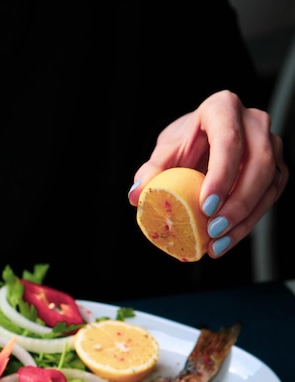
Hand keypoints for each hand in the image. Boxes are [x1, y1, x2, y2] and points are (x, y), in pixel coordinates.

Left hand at [128, 90, 287, 257]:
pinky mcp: (275, 169)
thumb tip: (136, 195)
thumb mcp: (166, 151)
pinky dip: (248, 223)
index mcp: (224, 108)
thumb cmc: (186, 142)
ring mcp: (271, 145)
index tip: (206, 206)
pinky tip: (227, 240)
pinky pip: (269, 198)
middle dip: (237, 203)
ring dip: (244, 219)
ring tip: (218, 242)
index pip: (229, 141)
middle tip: (213, 230)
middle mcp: (254, 123)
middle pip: (258, 164)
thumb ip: (152, 171)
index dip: (221, 175)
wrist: (204, 141)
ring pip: (268, 184)